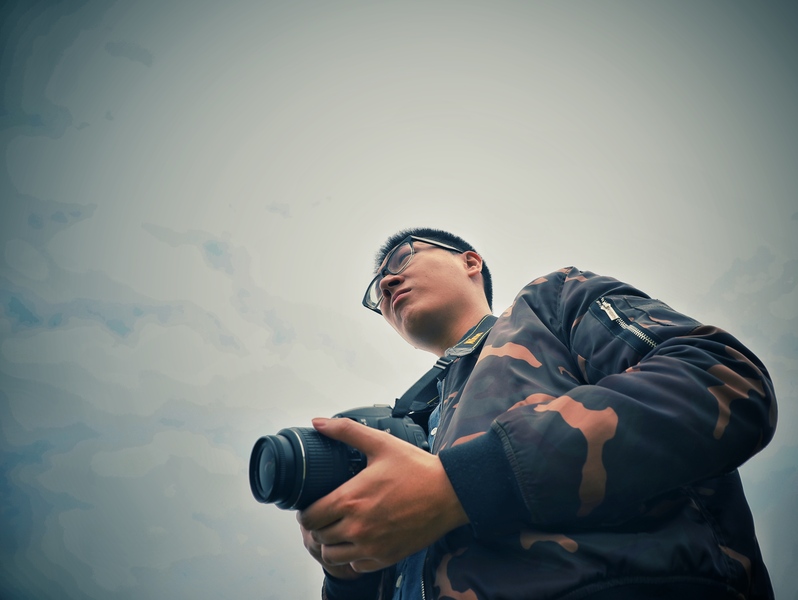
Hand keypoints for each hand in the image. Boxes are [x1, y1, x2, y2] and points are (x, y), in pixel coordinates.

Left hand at [297, 417, 468, 572]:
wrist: (450, 493)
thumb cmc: (417, 468)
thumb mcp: (381, 443)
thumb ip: (346, 431)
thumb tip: (318, 422)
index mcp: (351, 499)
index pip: (310, 517)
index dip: (306, 511)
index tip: (313, 505)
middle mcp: (358, 527)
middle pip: (318, 537)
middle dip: (318, 526)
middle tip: (326, 515)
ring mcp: (372, 546)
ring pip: (333, 556)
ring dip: (332, 543)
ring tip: (339, 529)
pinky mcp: (386, 557)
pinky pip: (356, 566)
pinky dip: (352, 556)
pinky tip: (360, 540)